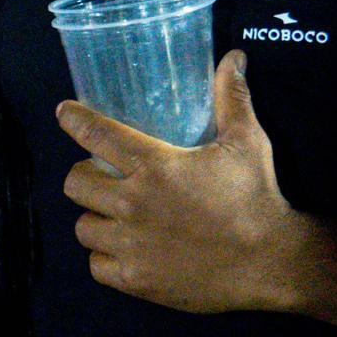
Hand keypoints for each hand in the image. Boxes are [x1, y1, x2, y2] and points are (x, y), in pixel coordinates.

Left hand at [58, 50, 309, 313]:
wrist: (272, 262)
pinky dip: (106, 257)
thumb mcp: (246, 142)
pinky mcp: (134, 279)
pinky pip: (96, 264)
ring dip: (96, 218)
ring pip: (82, 226)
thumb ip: (231, 98)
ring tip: (116, 216)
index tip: (65, 113)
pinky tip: (126, 249)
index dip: (73, 119)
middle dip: (85, 176)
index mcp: (153, 166)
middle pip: (75, 183)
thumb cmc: (256, 198)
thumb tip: (233, 57)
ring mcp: (130, 244)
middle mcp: (132, 203)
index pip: (94, 133)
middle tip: (105, 178)